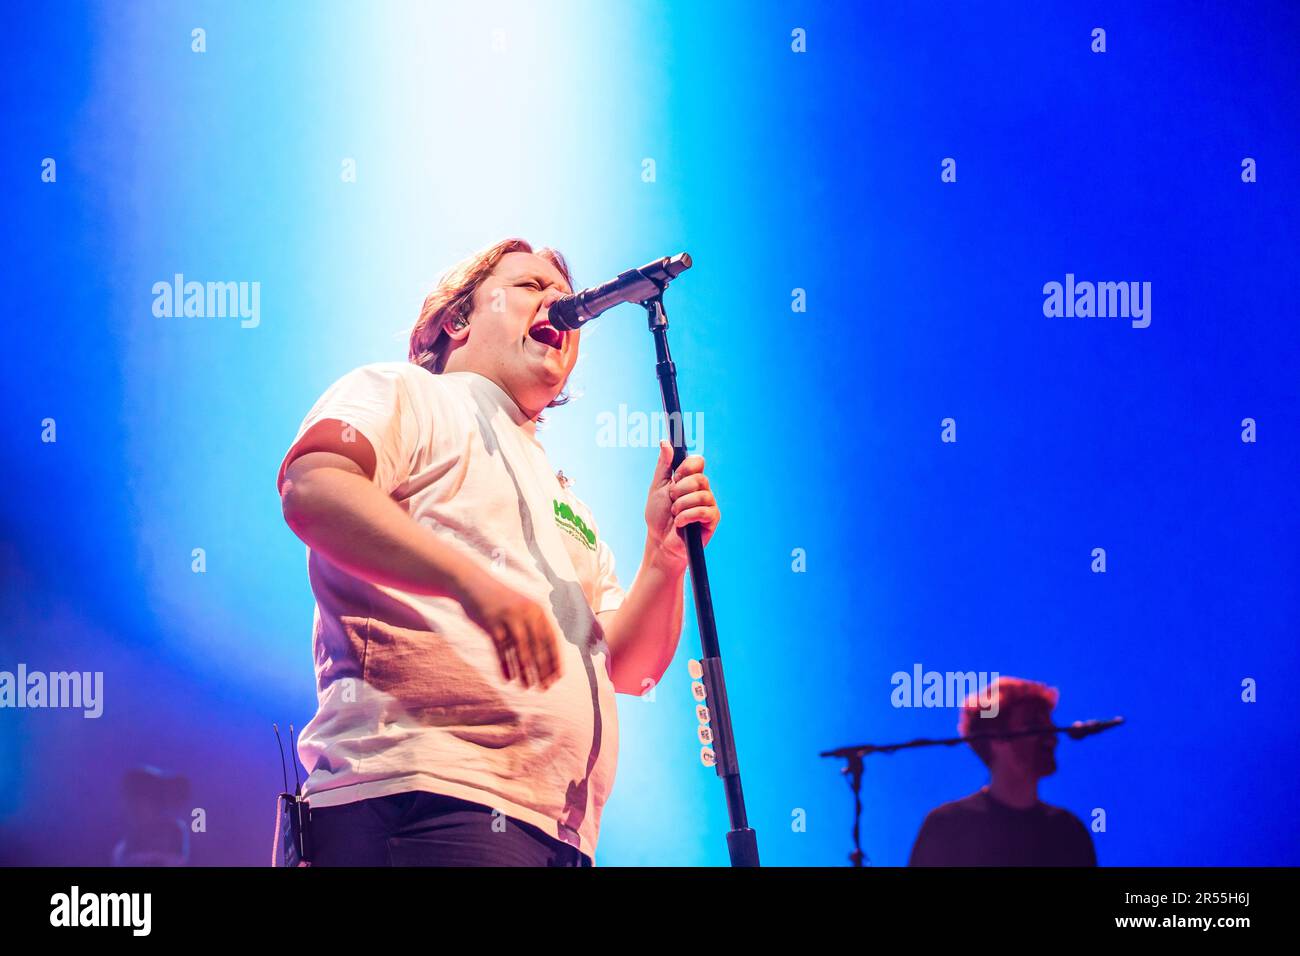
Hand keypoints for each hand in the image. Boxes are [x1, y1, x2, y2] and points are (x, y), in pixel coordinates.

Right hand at [459, 570, 561, 689]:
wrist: (474, 584)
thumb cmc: (501, 601)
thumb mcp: (521, 608)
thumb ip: (535, 625)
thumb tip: (547, 653)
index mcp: (538, 610)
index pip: (551, 639)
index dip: (555, 660)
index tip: (558, 678)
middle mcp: (526, 613)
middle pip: (538, 647)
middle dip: (542, 670)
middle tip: (545, 688)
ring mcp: (508, 618)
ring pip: (520, 651)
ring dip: (525, 672)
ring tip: (527, 687)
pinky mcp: (491, 624)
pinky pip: (501, 650)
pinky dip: (505, 666)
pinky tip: (508, 680)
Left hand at [644, 440, 720, 570]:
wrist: (660, 541)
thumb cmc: (658, 515)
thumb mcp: (657, 487)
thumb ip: (663, 465)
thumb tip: (665, 442)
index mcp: (690, 479)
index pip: (698, 461)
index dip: (687, 467)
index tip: (675, 477)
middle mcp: (702, 489)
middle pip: (700, 478)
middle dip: (680, 490)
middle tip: (672, 500)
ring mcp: (709, 504)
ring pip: (701, 495)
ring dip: (681, 506)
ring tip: (675, 514)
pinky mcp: (712, 519)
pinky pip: (703, 511)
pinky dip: (686, 517)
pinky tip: (680, 523)